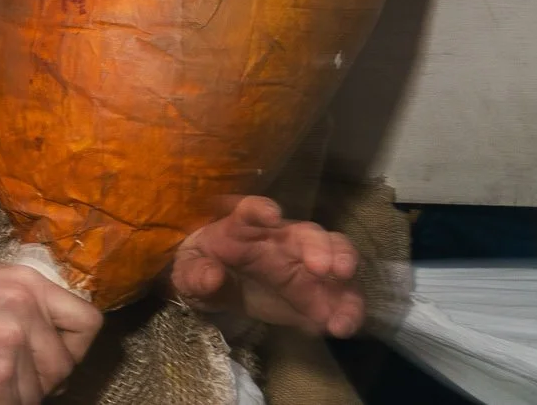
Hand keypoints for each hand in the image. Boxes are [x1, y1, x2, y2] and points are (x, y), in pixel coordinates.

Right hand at [0, 267, 101, 404]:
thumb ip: (21, 306)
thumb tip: (58, 342)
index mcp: (25, 281)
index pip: (88, 322)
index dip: (72, 347)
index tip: (48, 358)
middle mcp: (25, 305)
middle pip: (65, 365)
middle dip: (39, 379)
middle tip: (1, 373)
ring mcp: (12, 340)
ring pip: (42, 392)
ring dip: (15, 395)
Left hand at [170, 197, 363, 336]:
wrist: (223, 291)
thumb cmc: (205, 267)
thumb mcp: (188, 273)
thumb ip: (195, 273)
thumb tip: (211, 275)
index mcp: (243, 228)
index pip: (251, 210)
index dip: (260, 209)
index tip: (270, 214)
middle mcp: (282, 240)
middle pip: (308, 233)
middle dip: (320, 247)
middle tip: (324, 269)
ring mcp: (306, 264)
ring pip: (338, 256)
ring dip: (345, 273)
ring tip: (345, 302)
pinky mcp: (322, 291)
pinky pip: (344, 295)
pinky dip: (348, 309)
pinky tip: (341, 327)